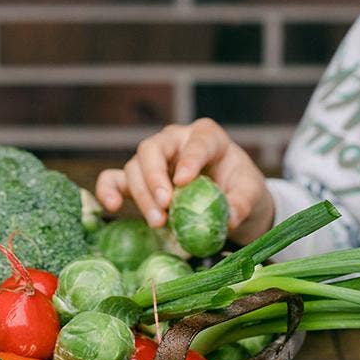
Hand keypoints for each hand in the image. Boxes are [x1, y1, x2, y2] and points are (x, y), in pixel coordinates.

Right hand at [95, 118, 274, 244]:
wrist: (230, 198)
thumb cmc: (240, 187)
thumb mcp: (250, 192)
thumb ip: (242, 202)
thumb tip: (228, 218)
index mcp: (206, 136)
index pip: (197, 141)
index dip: (189, 158)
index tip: (184, 180)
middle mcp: (175, 141)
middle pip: (153, 149)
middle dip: (155, 176)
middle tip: (165, 204)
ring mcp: (154, 160)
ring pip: (135, 167)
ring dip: (142, 195)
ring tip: (159, 222)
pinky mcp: (140, 180)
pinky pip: (115, 179)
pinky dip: (108, 190)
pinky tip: (111, 206)